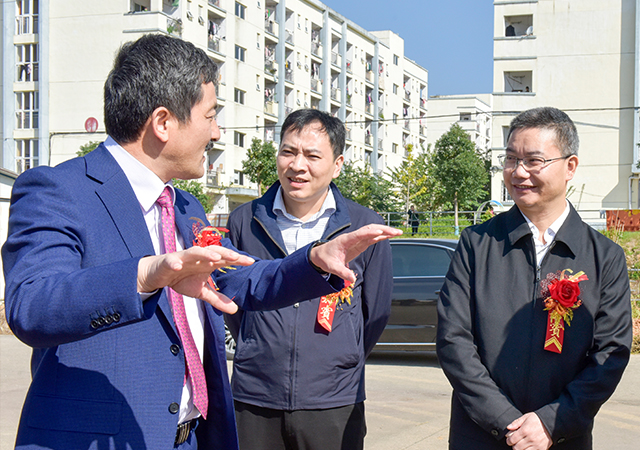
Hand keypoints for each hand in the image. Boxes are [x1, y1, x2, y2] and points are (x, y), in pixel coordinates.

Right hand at [138, 246, 254, 313]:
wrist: (159, 275)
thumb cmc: (182, 278)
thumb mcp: (201, 292)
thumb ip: (217, 299)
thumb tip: (235, 309)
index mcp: (207, 263)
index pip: (225, 259)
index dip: (237, 260)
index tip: (251, 261)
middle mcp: (198, 258)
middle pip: (213, 252)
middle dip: (225, 253)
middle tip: (236, 257)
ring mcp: (183, 258)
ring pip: (195, 252)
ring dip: (205, 254)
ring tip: (215, 258)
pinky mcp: (169, 261)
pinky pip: (172, 261)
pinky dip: (175, 262)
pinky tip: (179, 266)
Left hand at [309, 224, 401, 281]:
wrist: (320, 254)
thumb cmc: (325, 259)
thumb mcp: (331, 267)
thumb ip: (342, 272)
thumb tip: (352, 279)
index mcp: (345, 240)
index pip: (359, 234)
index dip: (369, 232)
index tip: (380, 231)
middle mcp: (352, 237)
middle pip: (369, 229)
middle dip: (383, 229)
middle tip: (396, 232)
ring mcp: (357, 239)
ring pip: (372, 232)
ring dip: (385, 231)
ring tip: (398, 232)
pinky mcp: (359, 243)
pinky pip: (372, 238)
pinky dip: (381, 236)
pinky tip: (390, 236)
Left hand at [505, 412, 551, 449]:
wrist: (551, 424)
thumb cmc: (537, 420)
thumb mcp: (526, 417)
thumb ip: (516, 422)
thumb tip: (508, 427)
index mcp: (525, 430)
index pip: (512, 440)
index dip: (509, 441)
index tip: (509, 440)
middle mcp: (530, 439)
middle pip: (516, 448)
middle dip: (514, 446)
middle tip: (515, 443)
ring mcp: (536, 445)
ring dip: (520, 449)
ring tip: (521, 445)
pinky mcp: (541, 449)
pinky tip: (527, 447)